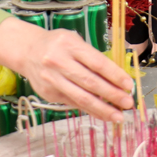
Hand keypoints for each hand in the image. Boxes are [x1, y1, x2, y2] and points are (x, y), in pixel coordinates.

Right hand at [0, 19, 132, 121]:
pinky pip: (73, 103)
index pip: (97, 62)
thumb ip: (92, 58)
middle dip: (112, 95)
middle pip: (90, 82)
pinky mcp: (49, 94)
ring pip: (81, 98)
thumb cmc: (57, 44)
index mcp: (69, 45)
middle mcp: (59, 62)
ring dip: (102, 109)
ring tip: (118, 116)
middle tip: (128, 103)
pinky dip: (90, 109)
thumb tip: (116, 80)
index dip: (115, 75)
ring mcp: (52, 79)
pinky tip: (102, 113)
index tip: (129, 85)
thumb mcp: (74, 41)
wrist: (27, 51)